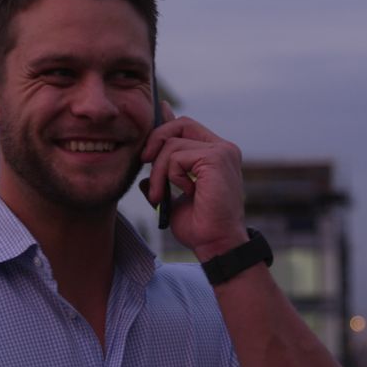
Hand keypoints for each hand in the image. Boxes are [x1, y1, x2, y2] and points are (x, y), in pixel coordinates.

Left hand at [140, 103, 248, 260]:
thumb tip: (147, 153)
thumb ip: (164, 172)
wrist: (215, 244)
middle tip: (143, 163)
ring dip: (158, 172)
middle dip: (155, 140)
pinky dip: (169, 175)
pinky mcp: (217, 158)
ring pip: (172, 144)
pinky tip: (181, 193)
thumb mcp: (173, 194)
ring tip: (159, 197)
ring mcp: (222, 151)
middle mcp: (223, 148)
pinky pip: (177, 156)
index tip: (152, 123)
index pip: (187, 127)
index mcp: (216, 154)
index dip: (165, 122)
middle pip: (179, 125)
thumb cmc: (198, 225)